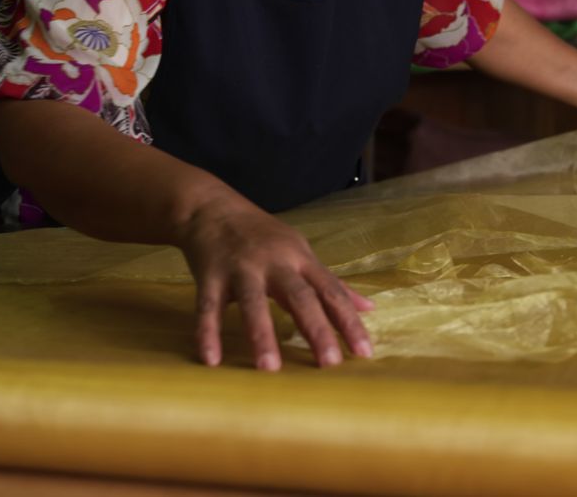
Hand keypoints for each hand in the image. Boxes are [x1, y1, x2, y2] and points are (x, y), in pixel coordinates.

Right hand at [176, 192, 374, 370]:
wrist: (212, 208)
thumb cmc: (263, 236)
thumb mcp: (300, 252)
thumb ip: (331, 283)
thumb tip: (369, 308)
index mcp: (301, 259)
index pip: (331, 292)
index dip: (349, 321)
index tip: (364, 352)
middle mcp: (274, 262)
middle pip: (299, 296)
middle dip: (315, 329)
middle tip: (330, 363)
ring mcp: (241, 268)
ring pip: (253, 302)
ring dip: (261, 334)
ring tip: (269, 368)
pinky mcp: (210, 274)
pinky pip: (208, 307)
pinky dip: (207, 333)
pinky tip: (211, 360)